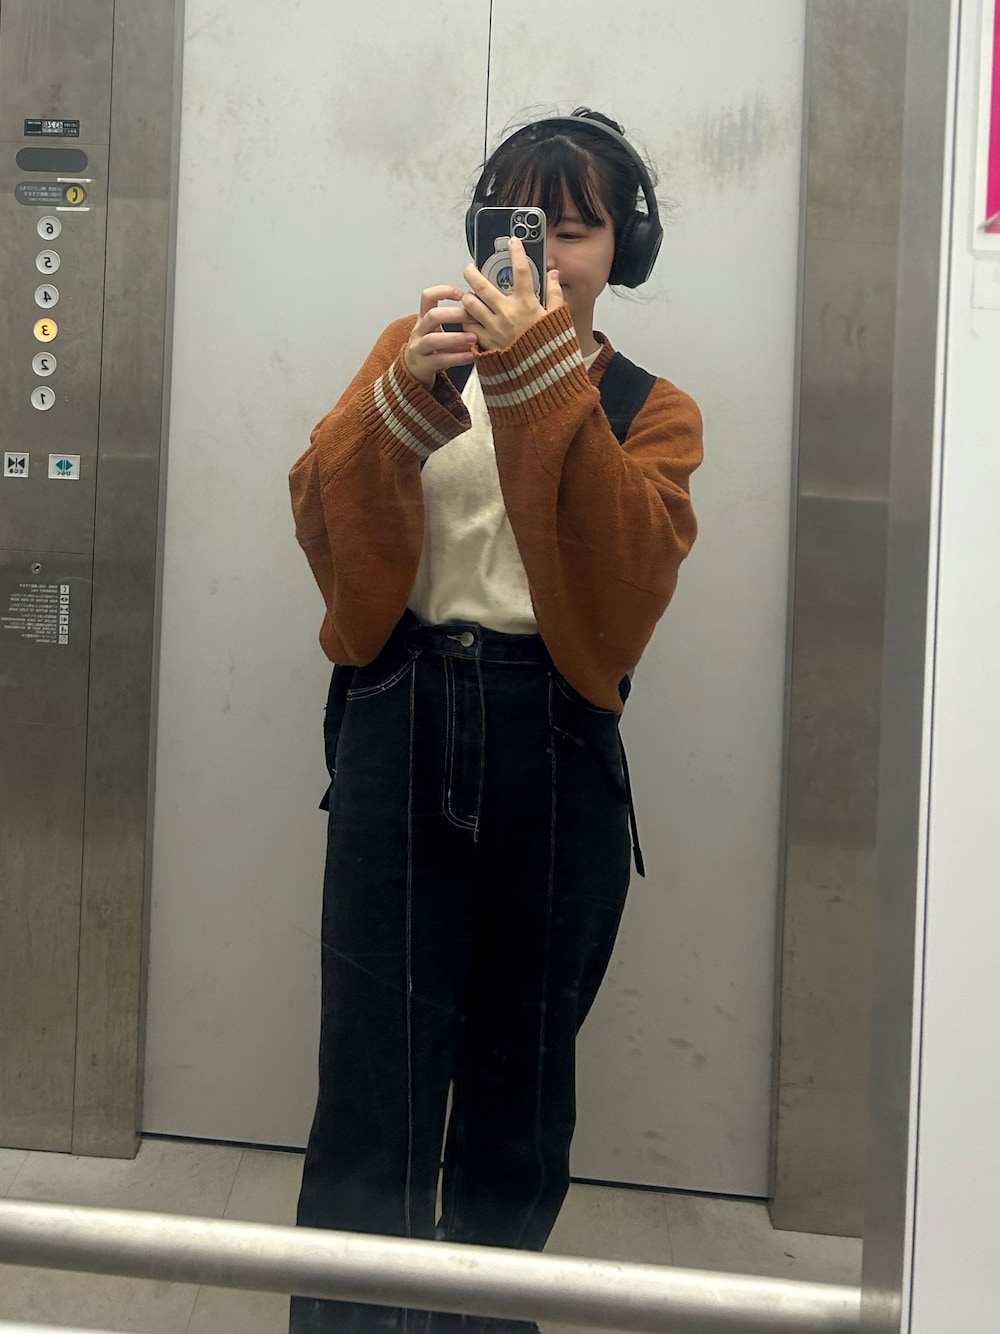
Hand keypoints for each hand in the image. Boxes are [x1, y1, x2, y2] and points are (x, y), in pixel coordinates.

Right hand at [404, 286, 478, 387]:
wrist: (413, 373)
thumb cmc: (431, 350)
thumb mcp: (439, 332)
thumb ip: (455, 323)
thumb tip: (480, 311)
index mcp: (424, 319)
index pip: (427, 297)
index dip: (443, 292)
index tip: (462, 294)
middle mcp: (419, 331)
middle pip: (432, 316)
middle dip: (454, 315)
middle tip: (474, 317)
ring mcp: (418, 349)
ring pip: (433, 339)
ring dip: (455, 337)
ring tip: (473, 338)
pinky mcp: (423, 365)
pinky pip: (440, 360)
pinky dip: (457, 358)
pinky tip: (471, 356)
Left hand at [462, 237, 564, 351]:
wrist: (539, 377)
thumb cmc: (549, 348)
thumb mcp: (557, 319)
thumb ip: (554, 295)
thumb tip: (554, 275)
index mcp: (527, 304)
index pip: (521, 270)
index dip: (516, 252)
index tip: (512, 242)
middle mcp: (507, 312)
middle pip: (481, 284)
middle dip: (472, 271)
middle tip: (470, 268)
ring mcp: (493, 327)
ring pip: (470, 303)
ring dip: (468, 296)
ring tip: (470, 294)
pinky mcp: (485, 342)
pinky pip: (468, 325)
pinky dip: (467, 320)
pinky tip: (471, 318)